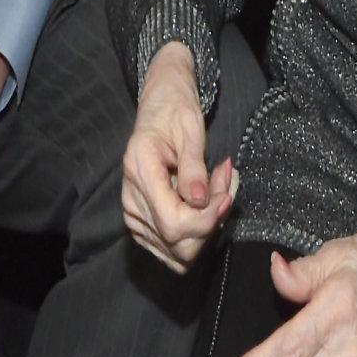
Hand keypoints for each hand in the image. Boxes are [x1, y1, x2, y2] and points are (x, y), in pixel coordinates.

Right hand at [122, 40, 236, 273]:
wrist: (159, 105)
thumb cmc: (176, 110)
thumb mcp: (190, 128)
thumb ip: (194, 166)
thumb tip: (199, 202)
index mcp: (139, 167)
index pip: (173, 221)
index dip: (206, 220)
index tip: (226, 197)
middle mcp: (130, 195)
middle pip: (176, 243)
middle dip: (210, 225)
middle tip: (225, 188)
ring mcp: (132, 211)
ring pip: (177, 251)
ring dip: (206, 229)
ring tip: (215, 191)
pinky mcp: (140, 221)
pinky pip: (172, 249)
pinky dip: (195, 233)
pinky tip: (202, 205)